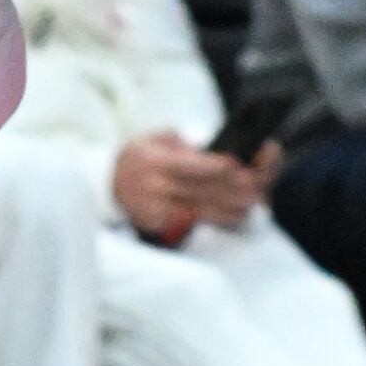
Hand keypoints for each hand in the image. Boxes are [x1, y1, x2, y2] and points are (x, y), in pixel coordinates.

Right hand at [115, 133, 269, 237]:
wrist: (109, 185)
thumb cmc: (140, 155)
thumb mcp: (157, 138)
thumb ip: (183, 146)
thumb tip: (212, 155)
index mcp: (155, 162)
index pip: (189, 166)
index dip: (214, 167)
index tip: (236, 165)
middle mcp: (155, 189)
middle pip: (199, 190)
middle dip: (230, 188)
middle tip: (255, 184)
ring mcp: (157, 211)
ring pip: (200, 210)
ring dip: (229, 207)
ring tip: (253, 201)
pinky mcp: (161, 226)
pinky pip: (193, 223)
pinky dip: (216, 218)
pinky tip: (234, 214)